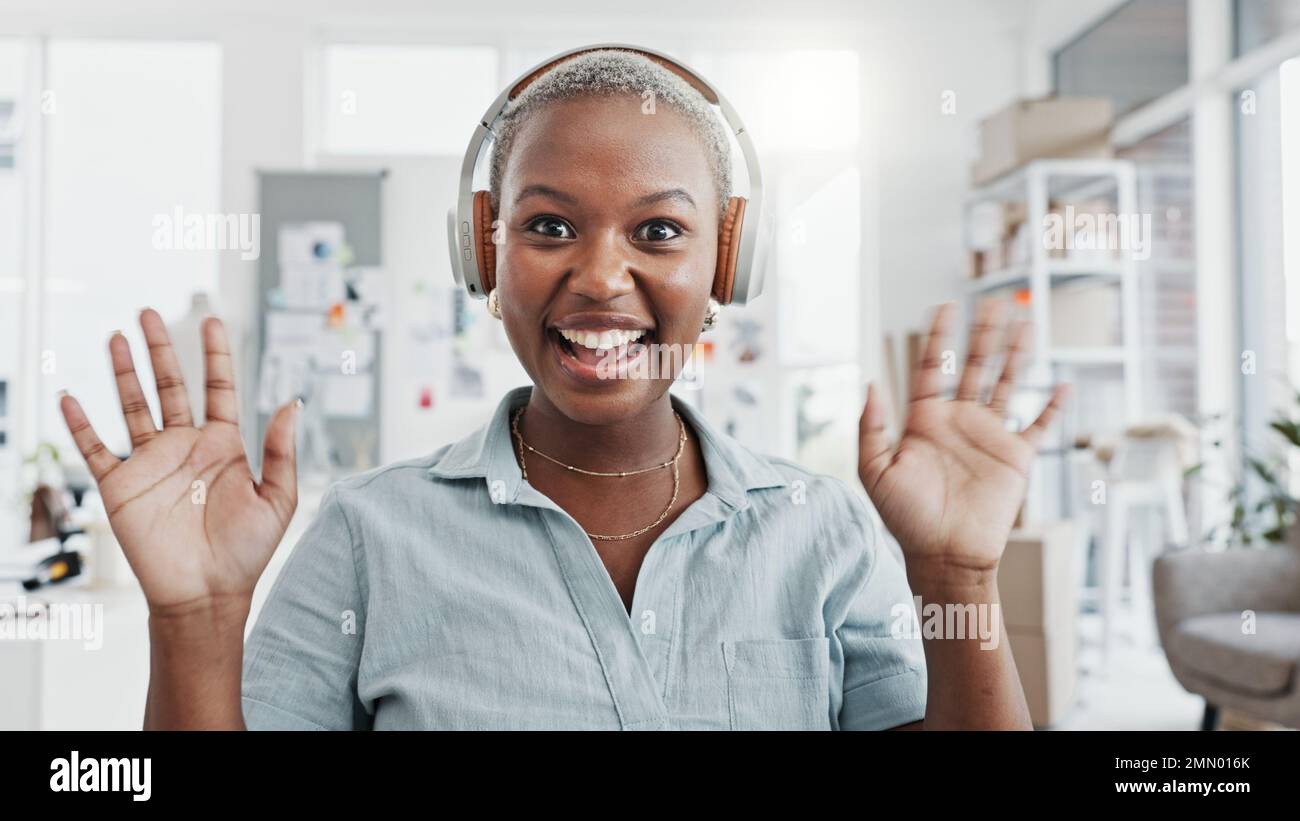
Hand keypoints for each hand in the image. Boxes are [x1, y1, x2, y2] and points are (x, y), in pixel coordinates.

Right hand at [59, 309, 299, 614]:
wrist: (207, 594)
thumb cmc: (246, 551)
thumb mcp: (277, 499)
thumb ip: (282, 451)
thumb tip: (293, 402)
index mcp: (224, 445)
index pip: (219, 388)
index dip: (216, 355)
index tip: (212, 320)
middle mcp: (186, 447)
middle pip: (171, 386)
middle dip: (161, 349)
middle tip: (149, 313)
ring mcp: (151, 463)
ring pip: (134, 406)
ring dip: (124, 372)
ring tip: (116, 336)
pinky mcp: (121, 486)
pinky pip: (96, 449)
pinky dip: (80, 424)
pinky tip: (70, 396)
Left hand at [858, 301, 1067, 577]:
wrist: (944, 554)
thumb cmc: (905, 518)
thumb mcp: (876, 471)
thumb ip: (871, 428)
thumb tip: (871, 382)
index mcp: (924, 421)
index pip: (932, 368)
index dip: (937, 338)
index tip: (944, 307)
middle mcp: (959, 421)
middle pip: (974, 366)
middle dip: (984, 334)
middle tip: (995, 301)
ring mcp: (989, 436)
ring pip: (1007, 384)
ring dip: (1016, 355)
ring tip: (1026, 323)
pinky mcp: (1016, 457)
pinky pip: (1038, 426)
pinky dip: (1052, 407)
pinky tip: (1063, 385)